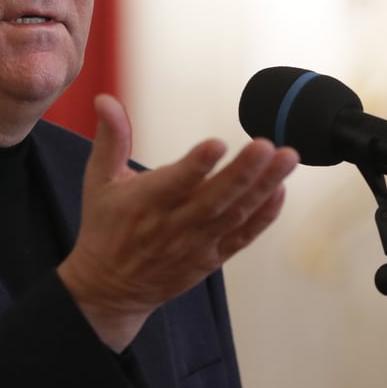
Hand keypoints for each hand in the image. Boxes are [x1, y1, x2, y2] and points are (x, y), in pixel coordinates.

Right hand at [57, 94, 297, 351]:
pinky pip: (242, 237)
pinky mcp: (210, 258)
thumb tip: (104, 99)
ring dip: (263, 187)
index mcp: (145, 202)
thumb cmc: (104, 227)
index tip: (217, 144)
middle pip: (214, 198)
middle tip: (267, 145)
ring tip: (287, 158)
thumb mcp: (98, 180)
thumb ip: (110, 138)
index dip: (195, 165)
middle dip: (243, 172)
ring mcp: (195, 244)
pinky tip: (280, 190)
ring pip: (234, 215)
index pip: (174, 182)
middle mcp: (173, 225)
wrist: (109, 289)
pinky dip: (263, 216)